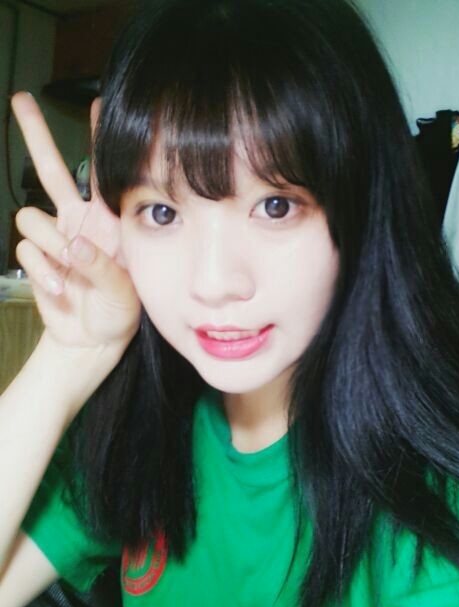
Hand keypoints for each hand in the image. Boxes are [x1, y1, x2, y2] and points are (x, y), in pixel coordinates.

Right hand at [10, 92, 140, 352]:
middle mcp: (79, 221)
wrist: (94, 338)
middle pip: (51, 170)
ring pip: (29, 216)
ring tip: (70, 270)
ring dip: (47, 244)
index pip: (103, 173)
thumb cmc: (119, 309)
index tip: (98, 103)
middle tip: (20, 100)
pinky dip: (41, 270)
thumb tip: (72, 245)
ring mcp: (55, 239)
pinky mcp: (36, 258)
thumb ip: (101, 265)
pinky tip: (60, 289)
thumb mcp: (124, 289)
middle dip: (36, 135)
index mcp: (108, 221)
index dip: (99, 139)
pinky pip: (25, 250)